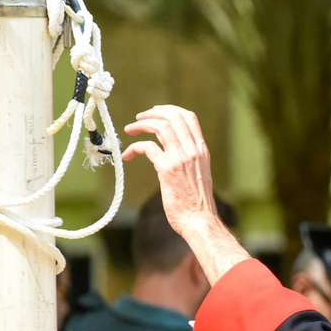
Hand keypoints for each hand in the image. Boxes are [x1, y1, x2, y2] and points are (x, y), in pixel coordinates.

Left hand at [122, 105, 248, 283]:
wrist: (200, 220)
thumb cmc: (197, 203)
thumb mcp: (199, 174)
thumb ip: (190, 159)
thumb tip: (175, 151)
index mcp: (202, 150)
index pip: (189, 117)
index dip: (170, 110)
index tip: (157, 112)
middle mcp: (193, 150)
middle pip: (173, 116)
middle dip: (153, 112)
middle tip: (140, 118)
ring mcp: (181, 158)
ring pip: (161, 126)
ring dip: (142, 124)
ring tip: (130, 129)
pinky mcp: (167, 169)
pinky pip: (147, 147)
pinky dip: (134, 147)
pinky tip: (129, 155)